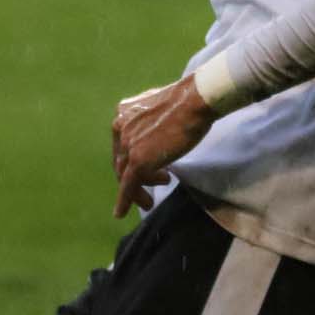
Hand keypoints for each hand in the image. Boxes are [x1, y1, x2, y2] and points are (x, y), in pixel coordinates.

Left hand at [112, 75, 213, 217]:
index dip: (133, 159)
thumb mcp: (163, 108)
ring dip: (136, 191)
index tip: (149, 169)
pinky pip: (128, 185)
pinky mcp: (138, 160)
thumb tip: (159, 131)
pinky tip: (120, 213)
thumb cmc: (188, 102)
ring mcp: (128, 144)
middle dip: (134, 178)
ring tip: (150, 201)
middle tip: (150, 189)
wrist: (194, 101)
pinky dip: (124, 201)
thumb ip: (153, 121)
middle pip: (122, 160)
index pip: (123, 143)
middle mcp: (120, 127)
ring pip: (124, 175)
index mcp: (124, 113)